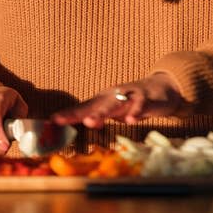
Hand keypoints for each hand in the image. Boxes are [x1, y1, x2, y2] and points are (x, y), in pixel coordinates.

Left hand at [51, 72, 185, 128]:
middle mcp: (114, 96)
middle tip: (64, 121)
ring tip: (91, 122)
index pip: (83, 108)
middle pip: (95, 105)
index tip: (52, 121)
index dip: (68, 114)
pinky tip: (131, 120)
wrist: (161, 88)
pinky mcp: (147, 99)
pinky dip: (136, 112)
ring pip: (115, 104)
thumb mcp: (113, 110)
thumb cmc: (132, 101)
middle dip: (80, 114)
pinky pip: (141, 106)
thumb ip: (99, 116)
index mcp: (104, 100)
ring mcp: (130, 96)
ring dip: (103, 113)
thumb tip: (81, 124)